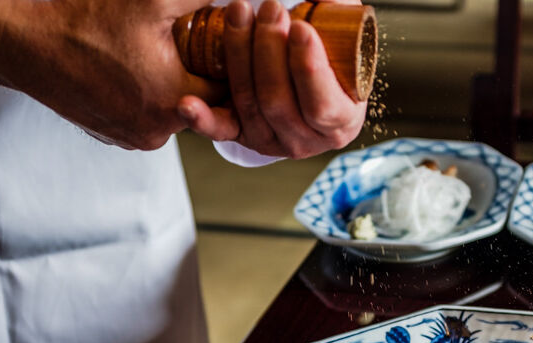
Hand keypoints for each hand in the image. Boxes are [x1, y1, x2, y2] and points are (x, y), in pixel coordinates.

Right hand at [0, 0, 223, 149]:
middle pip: (207, 105)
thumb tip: (239, 3)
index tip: (227, 42)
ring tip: (166, 54)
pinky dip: (154, 97)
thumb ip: (202, 0)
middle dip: (208, 76)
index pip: (231, 89)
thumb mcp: (153, 0)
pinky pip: (152, 118)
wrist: (26, 42)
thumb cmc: (87, 19)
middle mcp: (158, 130)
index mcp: (174, 98)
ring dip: (180, 87)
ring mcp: (136, 138)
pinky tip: (141, 69)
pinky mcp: (117, 137)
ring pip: (179, 112)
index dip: (234, 63)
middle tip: (197, 46)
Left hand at [177, 0, 367, 158]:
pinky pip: (219, 129)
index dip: (310, 69)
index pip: (321, 104)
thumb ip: (337, 16)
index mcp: (339, 122)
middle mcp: (304, 140)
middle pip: (278, 100)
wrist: (310, 89)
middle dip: (270, 50)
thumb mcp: (345, 41)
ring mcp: (269, 140)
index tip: (300, 28)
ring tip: (239, 12)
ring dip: (239, 54)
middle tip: (270, 8)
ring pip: (248, 101)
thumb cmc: (331, 61)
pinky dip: (201, 117)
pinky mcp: (239, 135)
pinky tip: (187, 104)